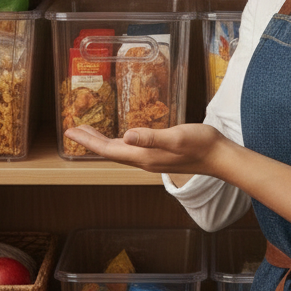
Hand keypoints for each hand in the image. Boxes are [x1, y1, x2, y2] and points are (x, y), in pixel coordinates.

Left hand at [64, 123, 230, 175]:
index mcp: (144, 156)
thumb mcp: (176, 136)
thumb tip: (126, 136)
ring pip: (119, 150)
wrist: (220, 156)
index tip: (70, 132)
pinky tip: (118, 137)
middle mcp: (144, 160)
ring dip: (101, 142)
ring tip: (88, 133)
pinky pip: (130, 149)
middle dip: (90, 141)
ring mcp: (151, 158)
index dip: (89, 141)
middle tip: (71, 131)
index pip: (109, 150)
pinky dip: (117, 142)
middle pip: (110, 151)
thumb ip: (151, 137)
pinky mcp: (158, 154)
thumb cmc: (201, 144)